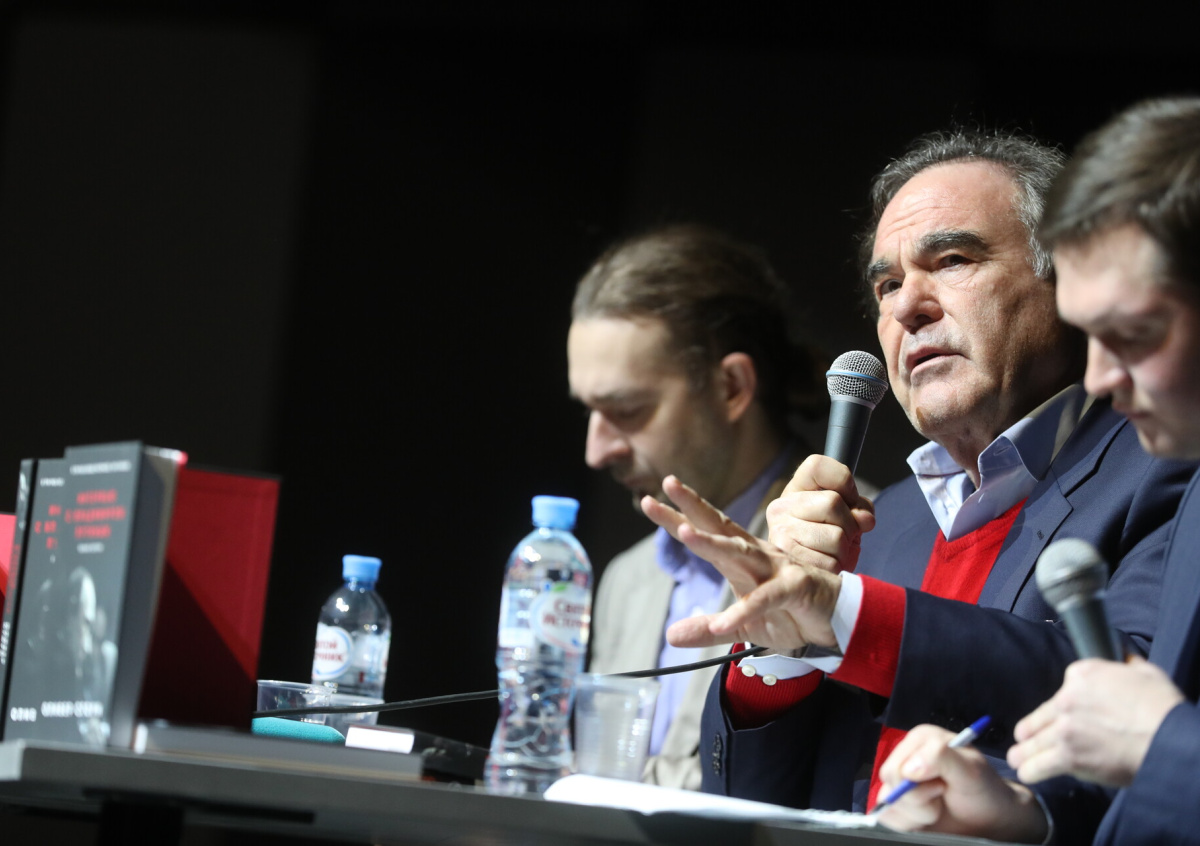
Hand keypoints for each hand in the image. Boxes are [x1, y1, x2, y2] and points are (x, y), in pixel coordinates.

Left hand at [641, 475, 840, 650]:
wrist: (837, 623)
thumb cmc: (790, 615)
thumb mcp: (743, 627)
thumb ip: (708, 630)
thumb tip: (671, 635)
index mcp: (741, 560)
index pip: (706, 532)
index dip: (678, 516)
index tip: (649, 500)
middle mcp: (756, 557)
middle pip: (719, 528)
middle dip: (692, 507)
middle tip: (667, 483)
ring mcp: (776, 569)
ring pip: (740, 553)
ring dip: (712, 543)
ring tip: (685, 533)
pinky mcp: (795, 588)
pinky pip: (766, 599)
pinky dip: (745, 610)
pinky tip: (723, 622)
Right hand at [765, 454, 875, 572]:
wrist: (807, 574)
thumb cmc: (829, 539)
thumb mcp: (847, 515)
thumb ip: (860, 508)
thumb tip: (865, 520)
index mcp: (796, 488)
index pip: (817, 466)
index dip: (844, 482)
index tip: (849, 500)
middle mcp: (781, 506)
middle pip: (832, 502)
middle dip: (850, 524)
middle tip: (843, 535)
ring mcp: (780, 532)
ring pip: (836, 536)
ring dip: (844, 550)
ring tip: (832, 552)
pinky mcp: (788, 560)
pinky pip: (830, 563)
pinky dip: (837, 567)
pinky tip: (826, 565)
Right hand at [877, 725, 1047, 843]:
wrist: (991, 817)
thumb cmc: (983, 789)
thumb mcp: (970, 768)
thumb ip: (941, 757)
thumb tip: (909, 769)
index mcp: (920, 740)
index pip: (895, 768)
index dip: (917, 784)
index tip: (942, 784)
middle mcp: (907, 757)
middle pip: (889, 788)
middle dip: (918, 801)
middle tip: (941, 795)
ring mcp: (901, 782)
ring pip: (889, 806)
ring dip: (918, 814)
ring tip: (939, 805)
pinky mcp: (900, 803)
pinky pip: (888, 818)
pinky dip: (911, 824)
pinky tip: (929, 815)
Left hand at [1008, 656, 1182, 786]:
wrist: (1169, 738)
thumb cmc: (1162, 707)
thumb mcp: (1144, 672)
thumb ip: (1125, 666)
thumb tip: (1124, 660)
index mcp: (1081, 675)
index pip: (1061, 690)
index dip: (1063, 706)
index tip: (1066, 716)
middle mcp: (1066, 699)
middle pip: (1037, 718)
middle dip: (1030, 731)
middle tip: (1025, 739)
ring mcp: (1064, 729)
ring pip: (1031, 743)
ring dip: (1024, 752)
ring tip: (1018, 759)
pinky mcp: (1068, 757)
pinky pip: (1037, 766)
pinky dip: (1031, 770)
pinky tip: (1028, 772)